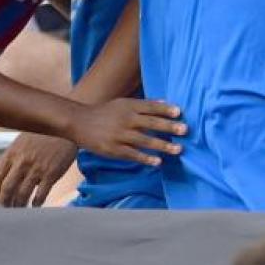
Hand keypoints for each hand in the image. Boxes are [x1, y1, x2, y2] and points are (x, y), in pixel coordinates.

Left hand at [0, 132, 77, 207]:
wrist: (66, 127)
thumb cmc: (45, 133)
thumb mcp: (24, 140)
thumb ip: (15, 156)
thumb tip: (9, 173)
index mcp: (12, 152)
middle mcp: (22, 162)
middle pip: (7, 189)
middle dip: (4, 202)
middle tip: (6, 207)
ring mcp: (37, 169)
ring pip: (22, 195)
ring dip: (19, 205)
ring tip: (21, 208)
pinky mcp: (51, 174)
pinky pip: (41, 195)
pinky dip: (36, 203)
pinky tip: (36, 205)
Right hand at [66, 97, 185, 165]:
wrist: (79, 122)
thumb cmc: (105, 112)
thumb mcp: (123, 103)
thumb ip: (144, 104)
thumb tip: (167, 102)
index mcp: (129, 106)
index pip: (151, 107)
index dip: (165, 109)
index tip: (180, 112)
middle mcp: (125, 119)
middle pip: (150, 123)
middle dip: (169, 127)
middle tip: (185, 130)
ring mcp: (120, 135)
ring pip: (144, 141)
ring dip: (163, 145)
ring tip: (178, 149)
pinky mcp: (113, 149)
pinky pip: (133, 154)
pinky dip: (146, 158)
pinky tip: (158, 162)